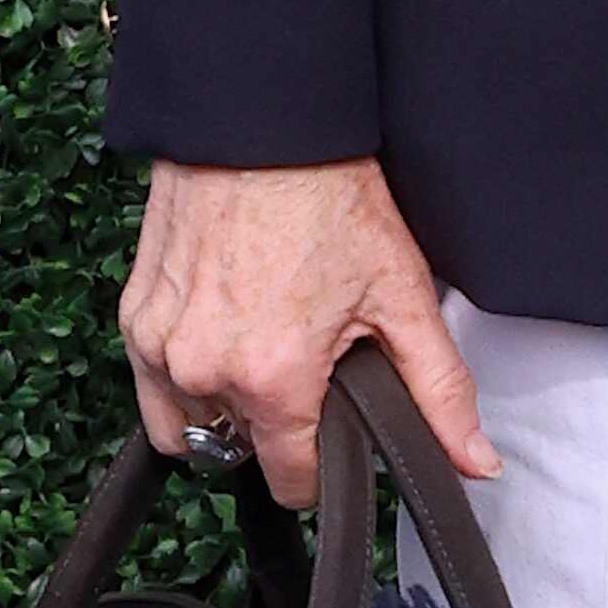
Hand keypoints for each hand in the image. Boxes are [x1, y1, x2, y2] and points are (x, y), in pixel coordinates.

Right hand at [119, 157, 494, 496]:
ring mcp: (156, 344)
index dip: (322, 466)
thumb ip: (440, 392)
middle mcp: (201, 370)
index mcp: (270, 378)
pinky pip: (152, 382)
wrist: (263, 125)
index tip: (333, 432)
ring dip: (224, 407)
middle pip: (240, 451)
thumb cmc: (329, 198)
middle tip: (307, 366)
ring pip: (190, 423)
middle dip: (275, 426)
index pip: (289, 481)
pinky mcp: (132, 316)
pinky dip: (184, 375)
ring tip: (263, 349)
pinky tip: (224, 328)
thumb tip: (475, 463)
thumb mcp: (402, 297)